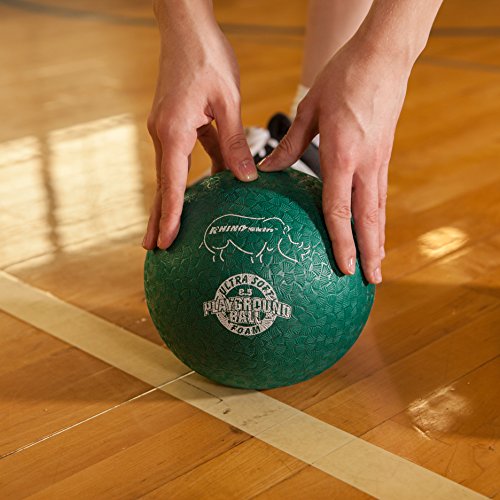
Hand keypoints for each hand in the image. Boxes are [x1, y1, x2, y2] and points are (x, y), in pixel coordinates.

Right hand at [143, 8, 256, 250]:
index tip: (165, 240)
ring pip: (171, 172)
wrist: (187, 26)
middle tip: (152, 247)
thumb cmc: (207, 57)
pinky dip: (192, 174)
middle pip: (161, 185)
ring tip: (171, 227)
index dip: (168, 215)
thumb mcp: (228, 101)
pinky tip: (208, 187)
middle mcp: (164, 133)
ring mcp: (168, 128)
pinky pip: (186, 154)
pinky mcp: (177, 122)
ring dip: (171, 200)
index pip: (170, 184)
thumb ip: (234, 141)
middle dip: (157, 217)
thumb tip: (245, 178)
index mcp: (174, 131)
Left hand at [258, 36, 410, 283]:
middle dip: (369, 252)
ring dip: (379, 240)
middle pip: (367, 218)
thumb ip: (289, 144)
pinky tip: (374, 229)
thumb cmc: (343, 78)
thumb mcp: (309, 108)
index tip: (343, 267)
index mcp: (340, 153)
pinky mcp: (383, 155)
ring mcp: (378, 161)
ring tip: (378, 266)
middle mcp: (363, 164)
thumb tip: (267, 168)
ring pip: (378, 209)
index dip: (342, 241)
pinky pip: (380, 194)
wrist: (382, 57)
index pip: (339, 208)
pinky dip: (378, 217)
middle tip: (370, 281)